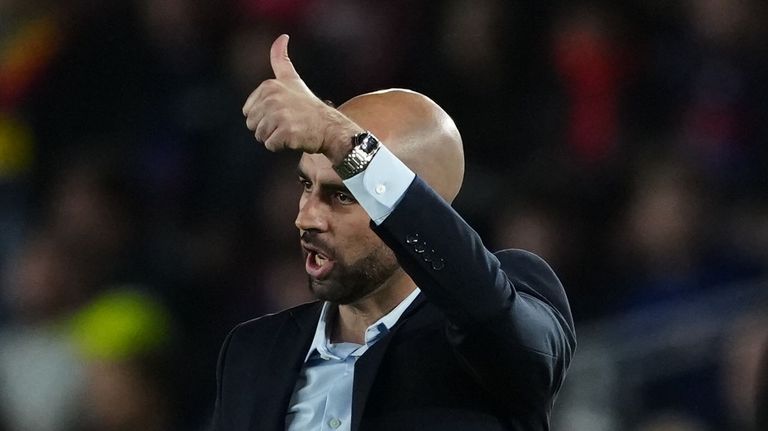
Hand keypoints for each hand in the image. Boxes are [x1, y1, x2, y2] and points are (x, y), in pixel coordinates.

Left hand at [242, 34, 360, 161]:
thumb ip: (280, 59)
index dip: (264, 116)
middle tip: (287, 123)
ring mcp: (279, 115)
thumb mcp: (292, 79)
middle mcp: (272, 99)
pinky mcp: (285, 132)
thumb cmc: (308, 106)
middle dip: (267, 128)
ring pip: (260, 136)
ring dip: (274, 138)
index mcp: (269, 86)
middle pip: (252, 124)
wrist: (329, 127)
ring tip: (291, 130)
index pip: (248, 111)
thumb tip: (282, 36)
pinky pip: (270, 145)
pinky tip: (294, 138)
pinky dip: (280, 146)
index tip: (283, 112)